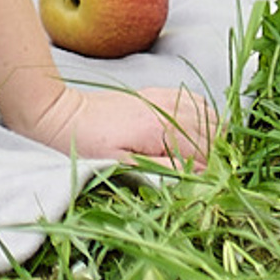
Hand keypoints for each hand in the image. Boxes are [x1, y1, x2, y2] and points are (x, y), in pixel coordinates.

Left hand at [15, 78, 219, 167]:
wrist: (61, 116)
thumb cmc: (87, 147)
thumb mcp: (124, 166)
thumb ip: (166, 169)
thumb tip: (202, 174)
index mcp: (160, 128)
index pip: (209, 152)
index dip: (216, 171)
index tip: (211, 185)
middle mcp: (166, 109)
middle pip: (215, 133)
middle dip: (219, 154)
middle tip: (208, 174)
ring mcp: (162, 98)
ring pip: (209, 116)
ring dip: (214, 136)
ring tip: (203, 156)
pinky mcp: (155, 94)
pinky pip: (193, 101)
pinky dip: (203, 117)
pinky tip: (195, 132)